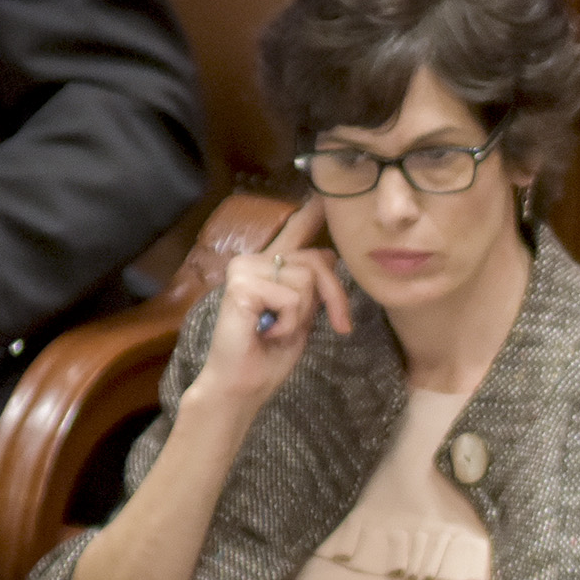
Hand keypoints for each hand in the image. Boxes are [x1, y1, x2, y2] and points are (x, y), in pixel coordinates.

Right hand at [193, 198, 352, 410]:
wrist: (242, 385)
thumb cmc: (270, 355)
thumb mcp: (303, 316)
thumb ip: (312, 288)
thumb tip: (328, 255)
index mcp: (268, 267)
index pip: (294, 233)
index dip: (310, 213)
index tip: (322, 194)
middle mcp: (252, 260)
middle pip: (318, 261)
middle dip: (335, 297)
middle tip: (338, 326)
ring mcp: (243, 270)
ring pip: (307, 280)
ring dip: (304, 316)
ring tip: (278, 330)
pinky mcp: (241, 285)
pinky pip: (292, 297)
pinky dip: (291, 323)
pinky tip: (267, 332)